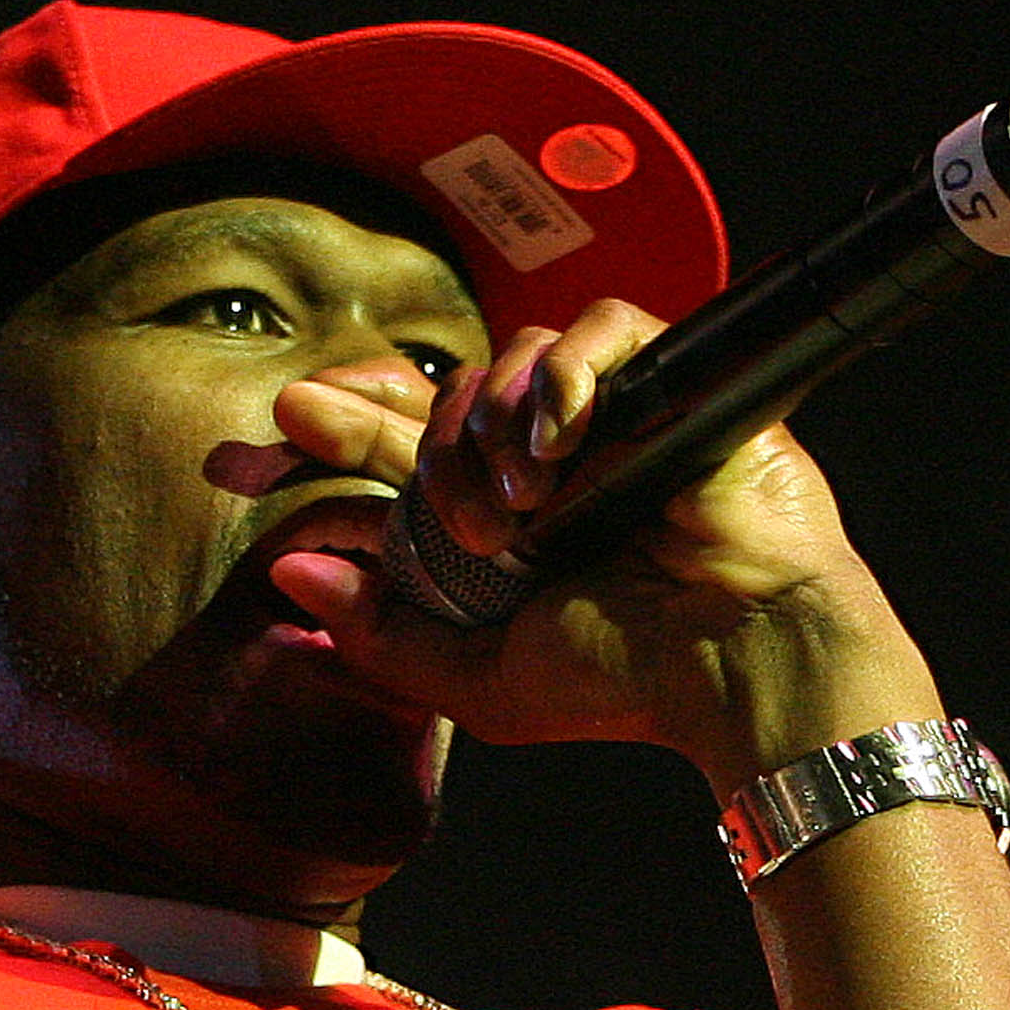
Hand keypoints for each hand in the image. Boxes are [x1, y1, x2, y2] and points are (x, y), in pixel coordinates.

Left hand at [260, 304, 938, 795]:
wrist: (742, 663)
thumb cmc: (630, 681)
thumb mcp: (478, 681)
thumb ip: (382, 633)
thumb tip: (288, 573)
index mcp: (507, 522)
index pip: (403, 450)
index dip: (335, 433)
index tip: (267, 433)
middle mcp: (553, 461)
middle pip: (446, 393)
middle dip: (410, 439)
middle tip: (428, 498)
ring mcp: (612, 418)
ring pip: (511, 358)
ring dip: (490, 423)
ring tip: (522, 505)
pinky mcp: (674, 384)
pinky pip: (602, 329)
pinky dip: (565, 374)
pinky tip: (562, 441)